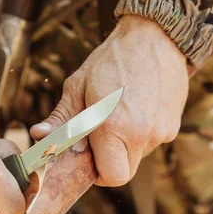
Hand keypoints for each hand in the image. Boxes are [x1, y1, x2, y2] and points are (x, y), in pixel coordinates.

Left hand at [31, 15, 188, 186]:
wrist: (156, 36)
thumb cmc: (112, 60)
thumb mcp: (78, 86)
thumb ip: (61, 118)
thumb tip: (38, 135)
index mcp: (114, 127)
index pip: (111, 177)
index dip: (98, 173)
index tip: (90, 157)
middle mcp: (142, 135)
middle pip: (125, 171)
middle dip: (110, 161)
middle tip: (101, 136)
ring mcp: (162, 131)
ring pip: (139, 156)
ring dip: (126, 144)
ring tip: (120, 112)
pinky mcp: (174, 125)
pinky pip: (153, 141)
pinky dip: (142, 133)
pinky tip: (136, 107)